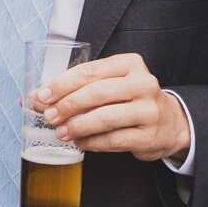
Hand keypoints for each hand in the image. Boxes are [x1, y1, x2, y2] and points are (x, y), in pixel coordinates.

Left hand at [35, 53, 190, 161]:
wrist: (170, 123)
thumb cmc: (132, 100)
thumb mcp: (112, 84)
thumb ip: (79, 88)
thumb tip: (37, 98)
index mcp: (130, 64)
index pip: (91, 71)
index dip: (62, 84)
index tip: (42, 95)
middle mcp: (143, 84)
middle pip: (96, 93)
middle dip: (67, 105)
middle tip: (49, 115)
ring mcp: (148, 110)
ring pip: (104, 118)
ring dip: (77, 126)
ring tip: (61, 131)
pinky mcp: (149, 136)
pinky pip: (113, 140)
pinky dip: (91, 142)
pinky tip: (79, 142)